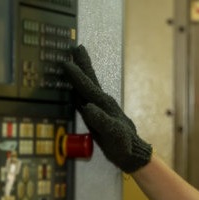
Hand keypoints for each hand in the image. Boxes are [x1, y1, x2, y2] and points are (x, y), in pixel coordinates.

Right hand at [61, 45, 152, 172]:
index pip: (88, 86)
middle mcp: (102, 102)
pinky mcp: (96, 114)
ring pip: (87, 86)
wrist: (132, 153)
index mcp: (104, 104)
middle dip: (83, 63)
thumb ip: (101, 120)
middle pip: (90, 79)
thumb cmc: (123, 144)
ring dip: (81, 73)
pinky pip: (84, 97)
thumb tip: (88, 107)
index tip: (66, 62)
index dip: (77, 75)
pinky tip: (72, 88)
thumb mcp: (113, 134)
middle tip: (76, 47)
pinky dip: (77, 89)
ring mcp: (99, 107)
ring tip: (74, 61)